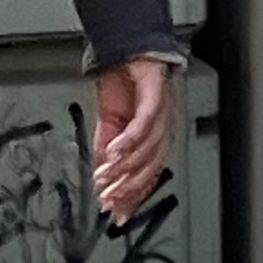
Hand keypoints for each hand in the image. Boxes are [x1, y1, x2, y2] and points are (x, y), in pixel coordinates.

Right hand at [93, 57, 173, 226]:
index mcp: (151, 139)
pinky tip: (113, 151)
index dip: (132, 196)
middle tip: (109, 198)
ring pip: (148, 148)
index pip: (146, 175)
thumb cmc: (122, 83)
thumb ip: (106, 153)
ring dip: (125, 166)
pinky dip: (128, 140)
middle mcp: (161, 129)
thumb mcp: (108, 126)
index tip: (117, 214)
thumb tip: (100, 181)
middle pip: (150, 166)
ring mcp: (161, 113)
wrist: (124, 48)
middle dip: (128, 186)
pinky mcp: (156, 96)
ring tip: (106, 175)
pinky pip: (144, 124)